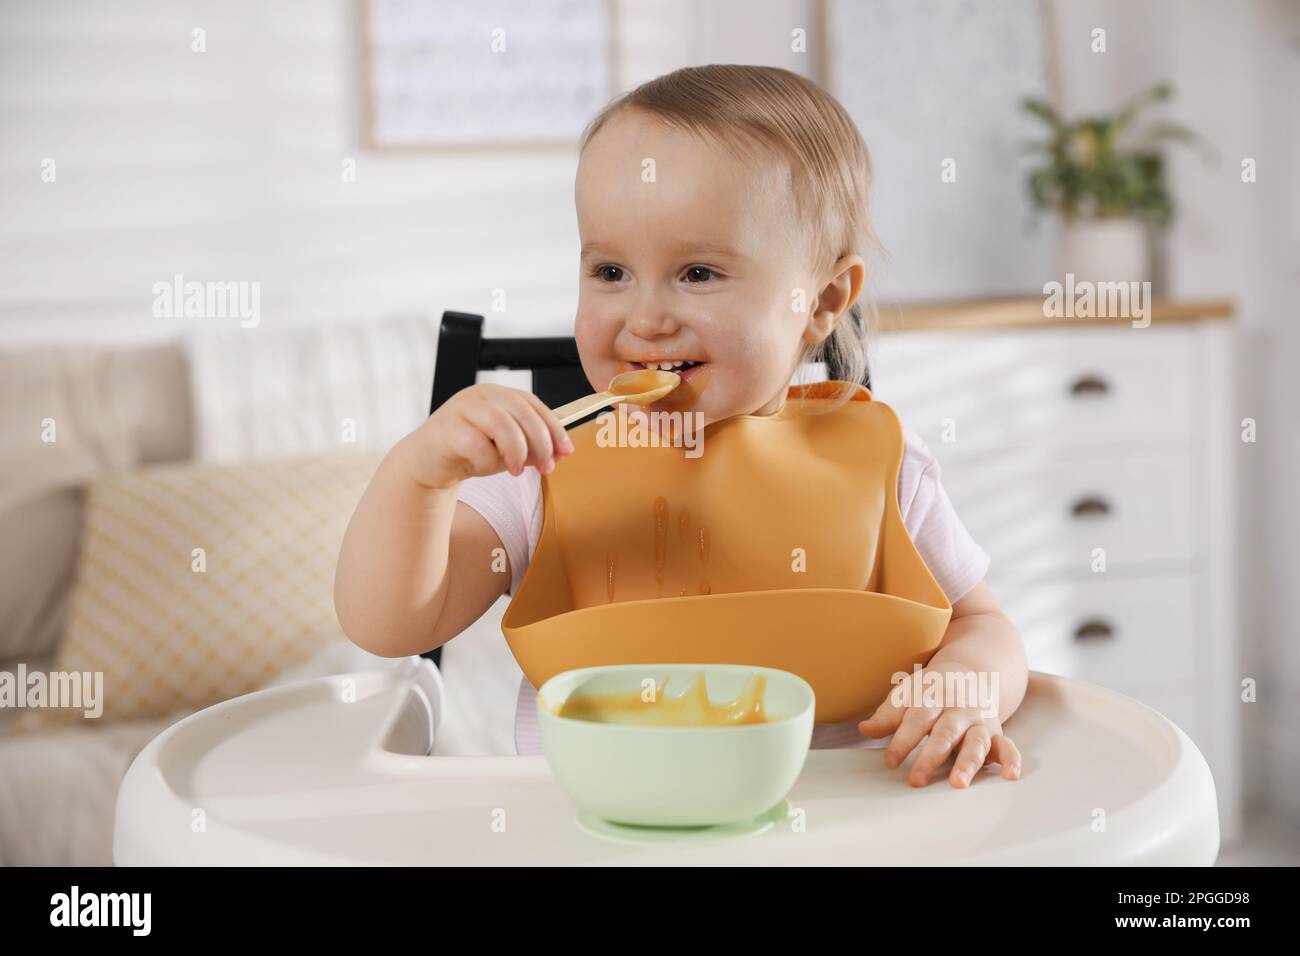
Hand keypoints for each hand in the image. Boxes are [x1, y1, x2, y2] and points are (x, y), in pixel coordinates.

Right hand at [399, 383, 574, 490]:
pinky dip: (487, 461)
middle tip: (546, 468)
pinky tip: (484, 467)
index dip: (554, 428)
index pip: (534, 405)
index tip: (566, 452)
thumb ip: (531, 448)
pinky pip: (477, 444)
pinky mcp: (446, 427)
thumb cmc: (469, 452)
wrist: (428, 463)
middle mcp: (481, 395)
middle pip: (522, 412)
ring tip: (516, 471)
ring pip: (502, 425)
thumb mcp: (506, 449)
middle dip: (540, 443)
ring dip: (516, 452)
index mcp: (499, 395)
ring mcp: (461, 408)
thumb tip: (560, 453)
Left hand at [858, 663, 1021, 788]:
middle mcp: (958, 709)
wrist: (970, 671)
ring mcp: (979, 721)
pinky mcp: (995, 732)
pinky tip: (1010, 775)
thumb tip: (864, 729)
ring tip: (958, 783)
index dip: (902, 740)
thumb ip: (888, 714)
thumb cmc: (931, 690)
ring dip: (967, 762)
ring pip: (975, 742)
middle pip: (945, 733)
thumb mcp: (907, 694)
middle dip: (931, 757)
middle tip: (916, 779)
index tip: (890, 761)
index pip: (917, 719)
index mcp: (933, 696)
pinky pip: (1007, 746)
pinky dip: (1011, 760)